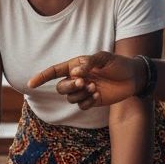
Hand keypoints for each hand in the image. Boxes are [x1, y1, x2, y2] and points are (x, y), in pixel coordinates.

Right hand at [27, 51, 143, 109]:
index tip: (30, 84)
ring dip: (80, 94)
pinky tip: (97, 95)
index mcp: (75, 66)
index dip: (41, 77)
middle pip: (60, 88)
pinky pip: (81, 105)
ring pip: (70, 98)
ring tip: (95, 87)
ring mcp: (83, 91)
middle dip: (69, 86)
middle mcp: (77, 79)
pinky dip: (87, 102)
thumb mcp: (104, 58)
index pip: (54, 72)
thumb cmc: (118, 63)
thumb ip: (89, 63)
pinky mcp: (91, 101)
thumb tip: (74, 72)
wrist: (133, 77)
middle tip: (84, 82)